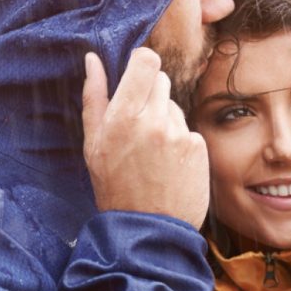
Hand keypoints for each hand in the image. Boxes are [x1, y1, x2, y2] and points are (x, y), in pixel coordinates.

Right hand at [82, 49, 209, 228]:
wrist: (146, 230)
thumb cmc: (114, 188)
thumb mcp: (93, 145)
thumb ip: (94, 98)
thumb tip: (93, 60)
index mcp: (121, 118)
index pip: (146, 60)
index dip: (142, 64)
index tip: (137, 78)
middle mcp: (151, 121)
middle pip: (161, 79)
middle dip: (150, 95)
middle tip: (140, 127)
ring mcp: (178, 134)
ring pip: (174, 106)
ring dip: (165, 120)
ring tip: (153, 153)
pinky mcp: (198, 147)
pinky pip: (188, 130)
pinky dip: (181, 142)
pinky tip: (169, 165)